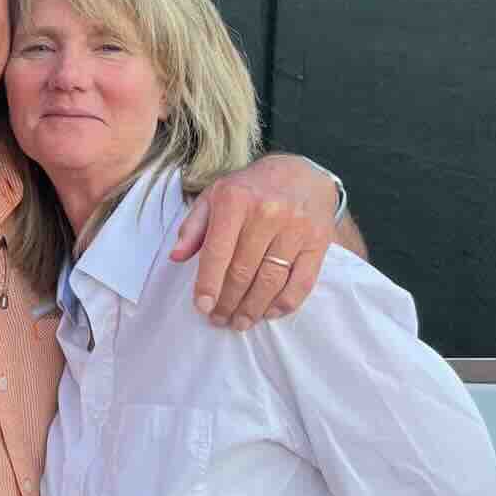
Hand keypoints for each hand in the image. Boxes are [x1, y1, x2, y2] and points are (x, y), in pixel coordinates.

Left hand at [169, 155, 339, 327]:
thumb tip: (176, 257)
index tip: (202, 307)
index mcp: (235, 200)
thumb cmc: (251, 189)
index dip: (208, 284)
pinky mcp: (318, 241)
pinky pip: (302, 282)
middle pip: (243, 271)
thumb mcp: (215, 196)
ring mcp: (296, 227)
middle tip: (219, 319)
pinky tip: (269, 312)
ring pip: (271, 280)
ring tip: (240, 322)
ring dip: (253, 308)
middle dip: (228, 302)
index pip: (217, 251)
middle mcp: (267, 212)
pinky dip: (285, 303)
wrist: (302, 173)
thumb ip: (193, 227)